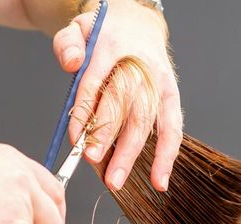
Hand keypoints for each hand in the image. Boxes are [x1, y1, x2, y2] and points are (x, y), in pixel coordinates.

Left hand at [52, 0, 182, 191]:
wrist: (138, 25)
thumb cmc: (104, 34)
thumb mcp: (79, 28)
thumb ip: (68, 43)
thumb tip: (70, 64)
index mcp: (113, 45)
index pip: (96, 81)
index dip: (85, 111)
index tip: (74, 138)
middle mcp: (140, 65)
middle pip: (124, 103)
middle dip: (107, 135)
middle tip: (92, 160)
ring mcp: (158, 82)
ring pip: (145, 120)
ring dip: (130, 153)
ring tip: (115, 180)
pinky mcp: (171, 97)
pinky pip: (172, 129)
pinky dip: (166, 156)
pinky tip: (158, 180)